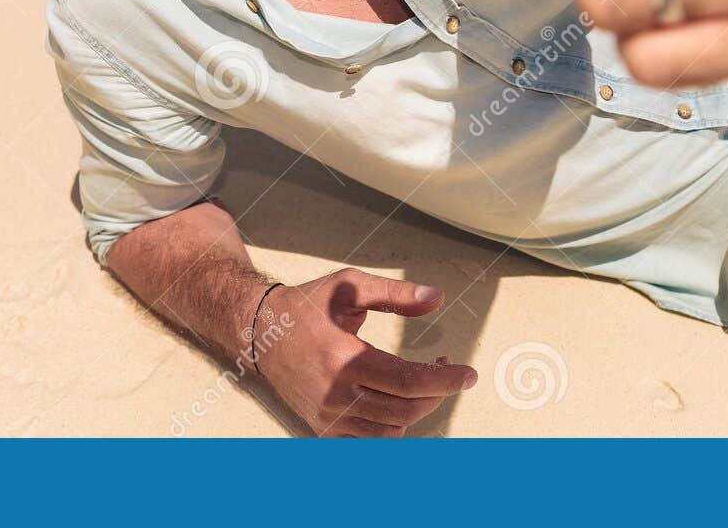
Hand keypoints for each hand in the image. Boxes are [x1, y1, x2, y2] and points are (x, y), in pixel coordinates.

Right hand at [254, 268, 477, 436]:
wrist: (259, 332)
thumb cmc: (305, 306)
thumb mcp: (349, 287)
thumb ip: (395, 293)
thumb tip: (437, 299)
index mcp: (343, 359)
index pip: (408, 382)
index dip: (446, 380)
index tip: (468, 373)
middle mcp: (335, 395)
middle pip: (405, 410)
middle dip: (437, 393)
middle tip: (449, 371)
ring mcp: (328, 416)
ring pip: (391, 431)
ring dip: (417, 409)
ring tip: (425, 382)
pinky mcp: (323, 427)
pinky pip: (370, 440)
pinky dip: (393, 426)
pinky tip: (400, 401)